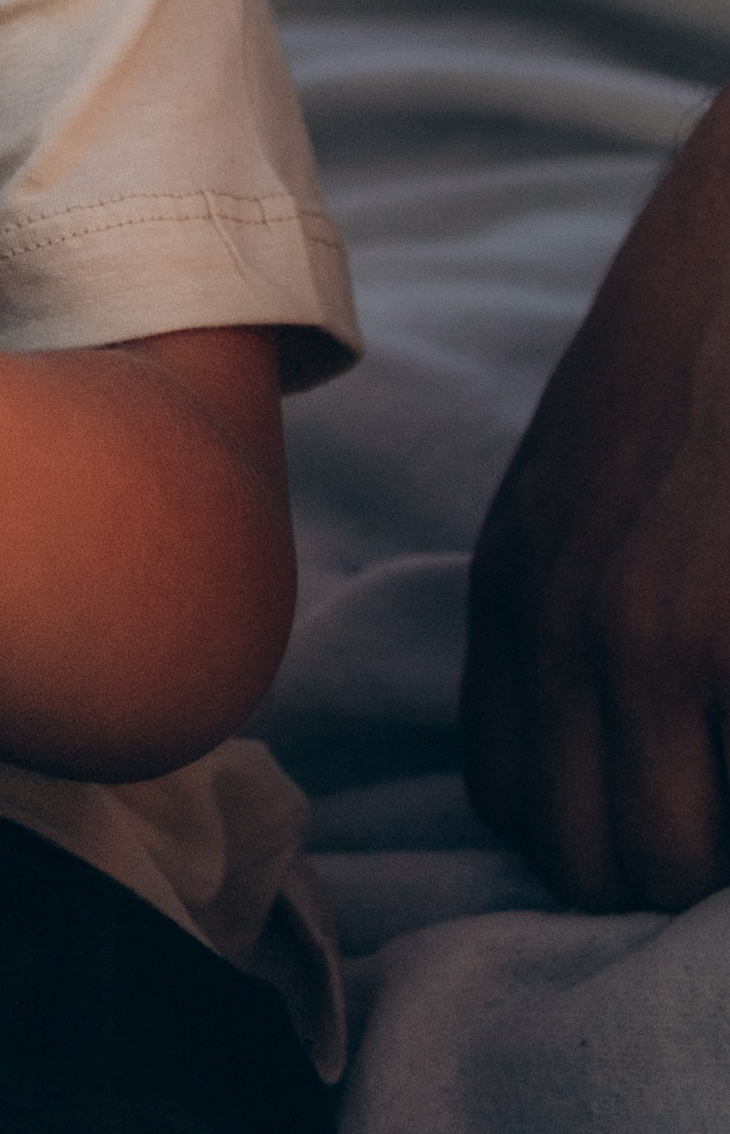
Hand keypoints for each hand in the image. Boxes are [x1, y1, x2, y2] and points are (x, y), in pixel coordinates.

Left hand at [464, 83, 729, 906]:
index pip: (513, 797)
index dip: (603, 827)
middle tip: (715, 790)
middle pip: (584, 858)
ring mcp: (657, 634)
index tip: (676, 799)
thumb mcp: (586, 477)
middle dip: (667, 866)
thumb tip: (597, 739)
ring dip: (715, 854)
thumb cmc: (698, 355)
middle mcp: (564, 624)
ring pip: (667, 866)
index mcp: (518, 586)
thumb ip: (567, 596)